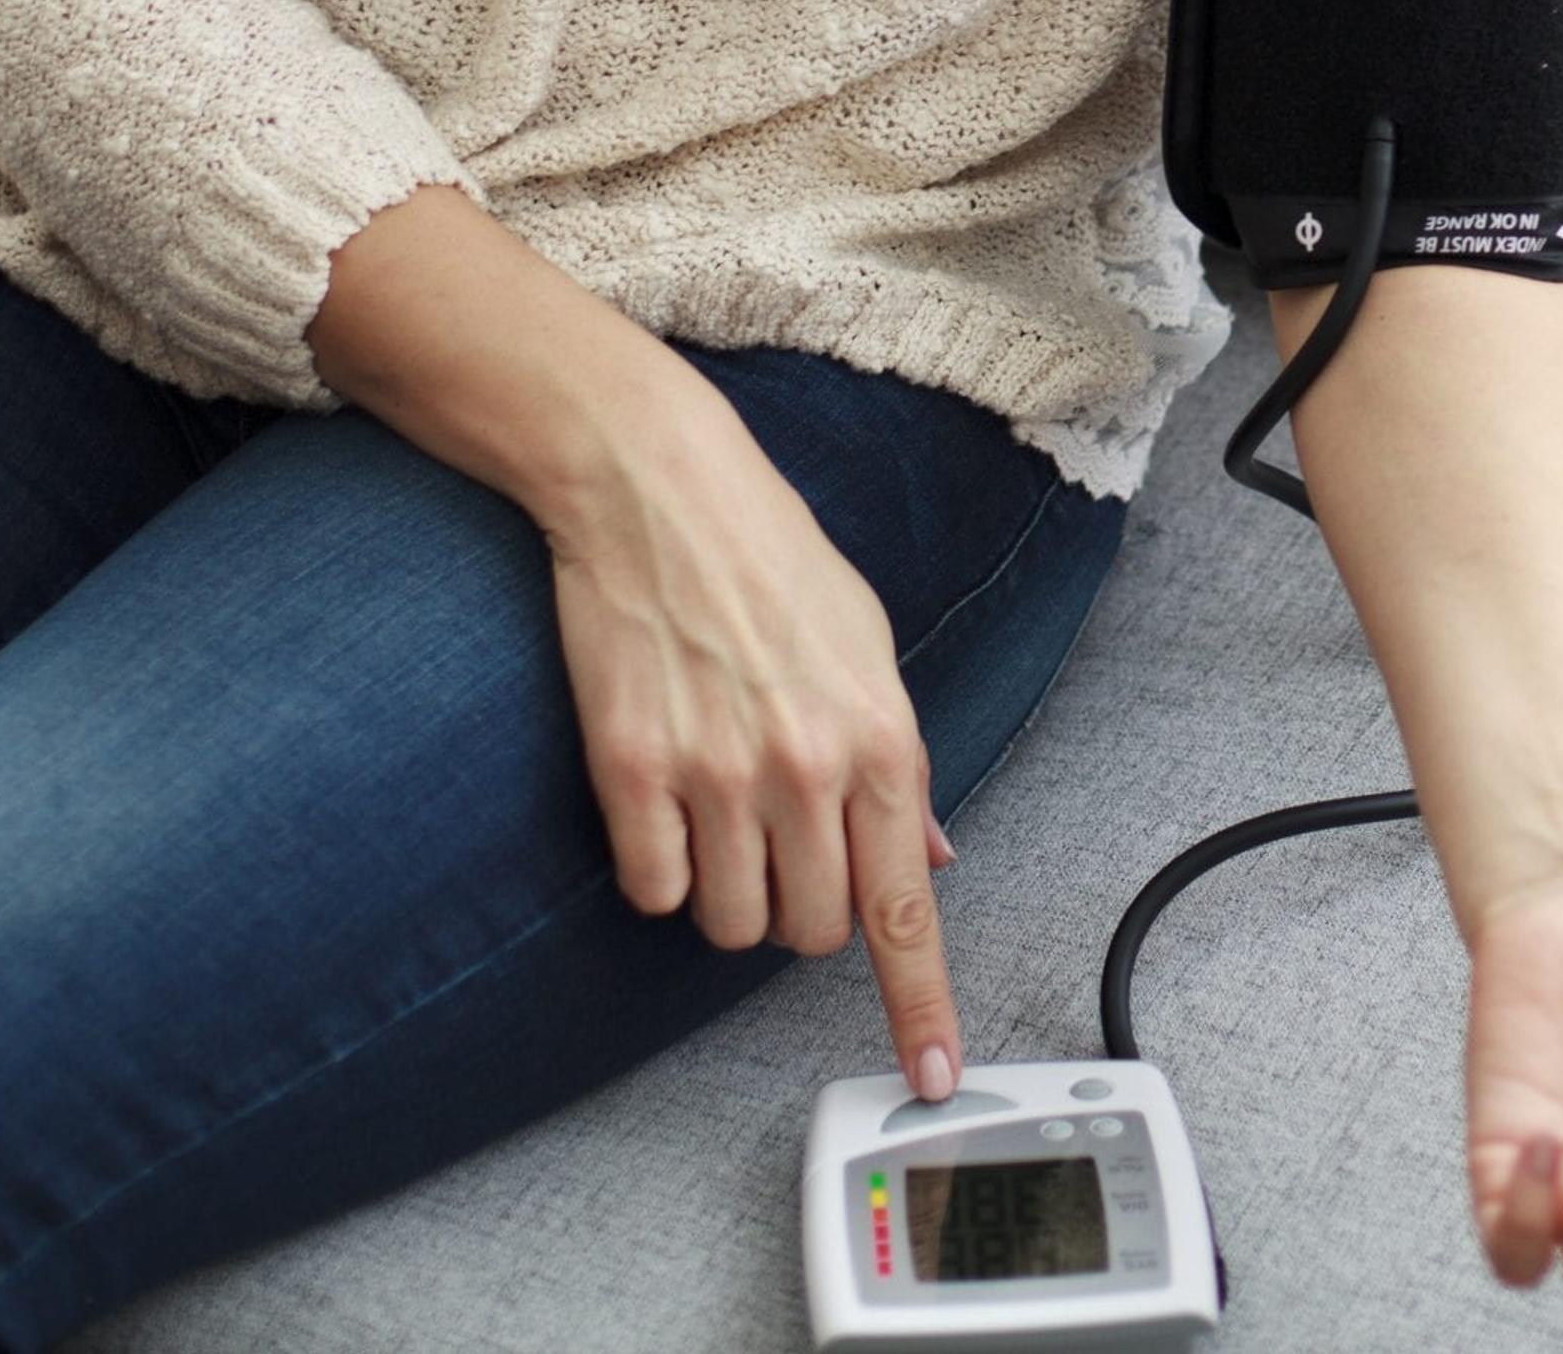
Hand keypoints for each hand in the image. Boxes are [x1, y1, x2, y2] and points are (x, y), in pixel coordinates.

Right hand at [532, 375, 966, 1095]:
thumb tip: (929, 860)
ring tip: (719, 812)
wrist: (659, 491)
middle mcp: (806, 768)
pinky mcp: (631, 769)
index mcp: (882, 739)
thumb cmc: (771, 562)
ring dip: (725, 895)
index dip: (920, 1005)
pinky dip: (657, 870)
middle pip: (811, 934)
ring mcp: (715, 773)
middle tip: (781, 846)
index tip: (931, 1073)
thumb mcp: (871, 649)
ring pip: (729, 925)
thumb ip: (901, 766)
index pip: (906, 908)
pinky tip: (663, 803)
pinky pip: (651, 890)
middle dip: (799, 913)